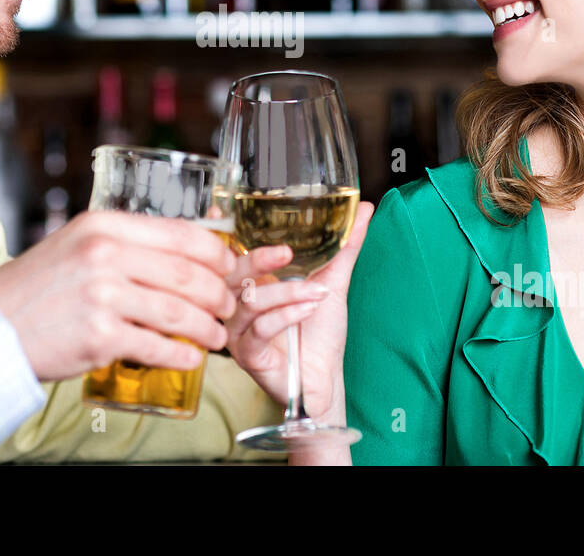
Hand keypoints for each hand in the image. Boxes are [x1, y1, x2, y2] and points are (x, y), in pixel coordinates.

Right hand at [0, 210, 237, 380]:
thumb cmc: (38, 288)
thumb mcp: (78, 244)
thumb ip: (125, 244)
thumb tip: (183, 253)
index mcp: (104, 225)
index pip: (182, 234)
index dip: (217, 254)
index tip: (230, 267)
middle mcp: (105, 255)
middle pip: (189, 274)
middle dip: (219, 295)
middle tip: (227, 306)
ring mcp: (103, 296)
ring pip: (179, 312)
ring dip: (207, 328)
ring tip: (215, 337)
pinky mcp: (99, 337)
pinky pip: (157, 347)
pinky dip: (181, 355)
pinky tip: (190, 358)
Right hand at [222, 201, 374, 423]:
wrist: (326, 376)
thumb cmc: (321, 330)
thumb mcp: (333, 280)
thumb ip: (344, 245)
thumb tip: (364, 207)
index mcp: (249, 281)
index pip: (226, 252)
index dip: (219, 233)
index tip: (222, 209)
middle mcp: (236, 303)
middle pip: (230, 273)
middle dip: (257, 259)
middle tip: (286, 252)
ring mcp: (238, 329)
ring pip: (248, 301)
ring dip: (287, 294)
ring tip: (318, 293)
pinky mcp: (247, 354)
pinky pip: (259, 329)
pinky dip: (286, 315)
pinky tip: (308, 309)